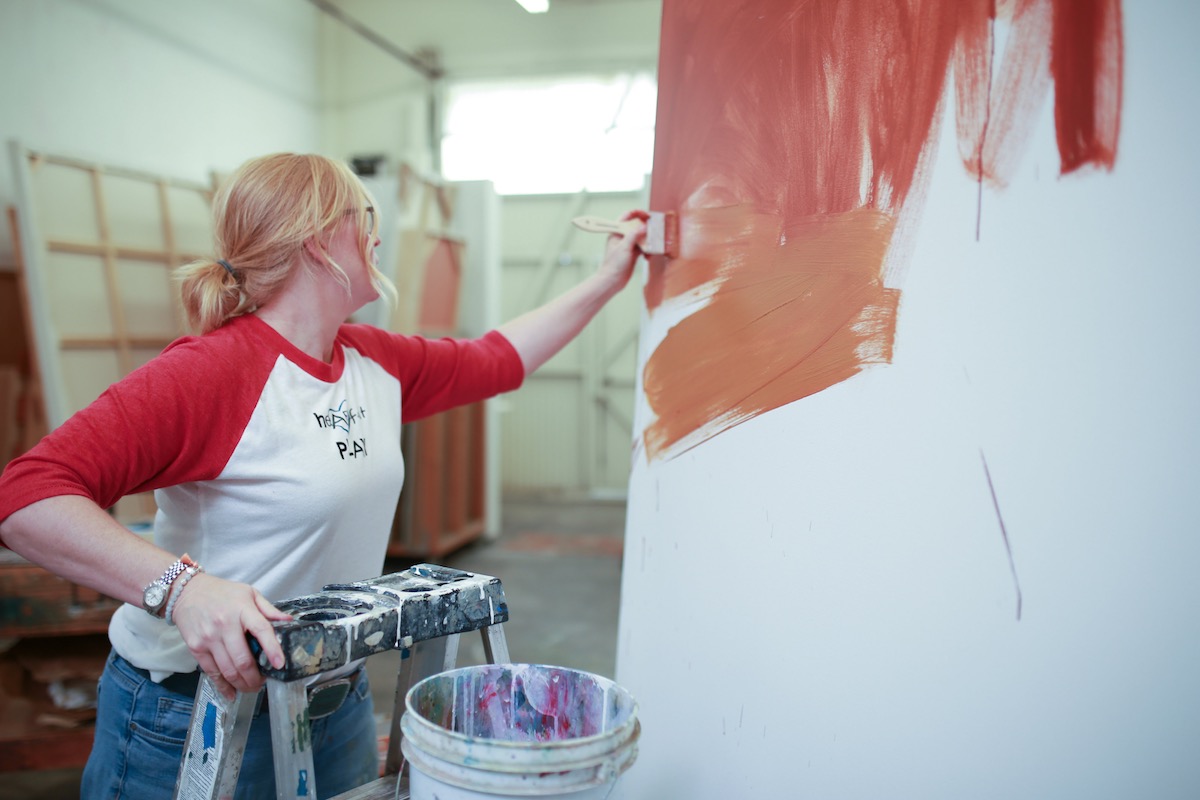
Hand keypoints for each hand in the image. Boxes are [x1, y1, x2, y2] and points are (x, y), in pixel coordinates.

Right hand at [171, 573, 291, 699]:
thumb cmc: (221, 592)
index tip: (279, 664)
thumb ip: (268, 609)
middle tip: (263, 683)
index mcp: (242, 610)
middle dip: (255, 677)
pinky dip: (223, 686)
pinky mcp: (196, 648)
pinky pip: (211, 672)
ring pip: (228, 670)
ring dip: (242, 684)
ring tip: (251, 688)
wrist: (187, 592)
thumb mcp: (249, 593)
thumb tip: (288, 620)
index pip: (261, 630)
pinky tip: (231, 692)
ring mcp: (209, 638)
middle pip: (242, 659)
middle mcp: (225, 625)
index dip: (272, 649)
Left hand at [598, 209, 647, 289]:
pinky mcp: (633, 253)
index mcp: (617, 232)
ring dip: (648, 241)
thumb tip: (644, 226)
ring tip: (652, 246)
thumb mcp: (624, 248)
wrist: (612, 281)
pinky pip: (644, 247)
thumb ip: (634, 236)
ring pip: (641, 237)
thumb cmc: (613, 264)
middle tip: (654, 230)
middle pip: (636, 226)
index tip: (647, 216)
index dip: (637, 213)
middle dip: (646, 228)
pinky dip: (647, 250)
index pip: (627, 216)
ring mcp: (628, 245)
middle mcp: (623, 237)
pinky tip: (648, 257)